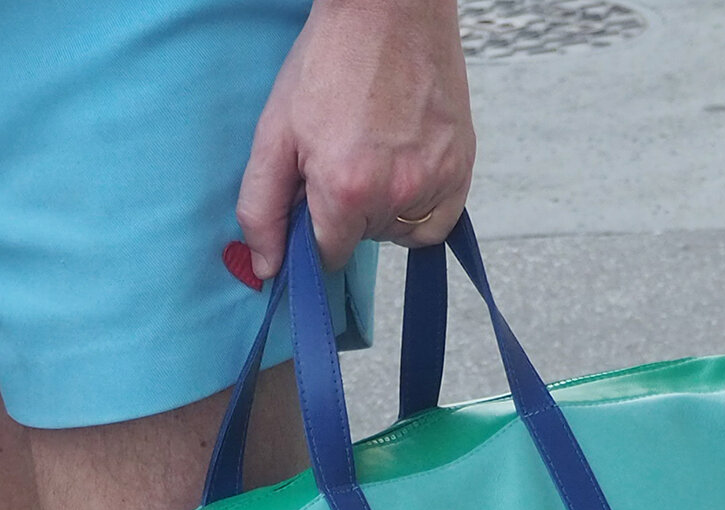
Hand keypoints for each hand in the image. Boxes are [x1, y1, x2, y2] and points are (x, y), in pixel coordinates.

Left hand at [236, 0, 475, 276]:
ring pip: (399, 233)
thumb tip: (266, 269)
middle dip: (347, 212)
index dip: (314, 228)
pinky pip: (437, 222)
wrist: (389, 9)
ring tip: (376, 156)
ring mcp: (436, 180)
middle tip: (345, 155)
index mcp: (346, 191)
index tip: (315, 194)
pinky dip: (420, 207)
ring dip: (383, 210)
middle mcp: (396, 193)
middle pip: (362, 241)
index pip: (326, 256)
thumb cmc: (330, 62)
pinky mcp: (462, 165)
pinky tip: (404, 169)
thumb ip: (263, 210)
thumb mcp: (275, 135)